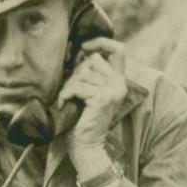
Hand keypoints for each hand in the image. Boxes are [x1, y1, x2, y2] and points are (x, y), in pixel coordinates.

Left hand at [59, 39, 127, 165]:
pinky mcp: (104, 98)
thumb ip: (88, 70)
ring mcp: (114, 90)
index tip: (84, 47)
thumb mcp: (87, 88)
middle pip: (92, 60)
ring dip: (69, 85)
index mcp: (118, 80)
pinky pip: (78, 85)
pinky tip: (65, 105)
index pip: (118, 49)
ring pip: (83, 72)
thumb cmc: (81, 116)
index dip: (101, 42)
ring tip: (69, 100)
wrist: (86, 144)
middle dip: (76, 73)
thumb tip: (77, 48)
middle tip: (72, 92)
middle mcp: (120, 83)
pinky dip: (66, 94)